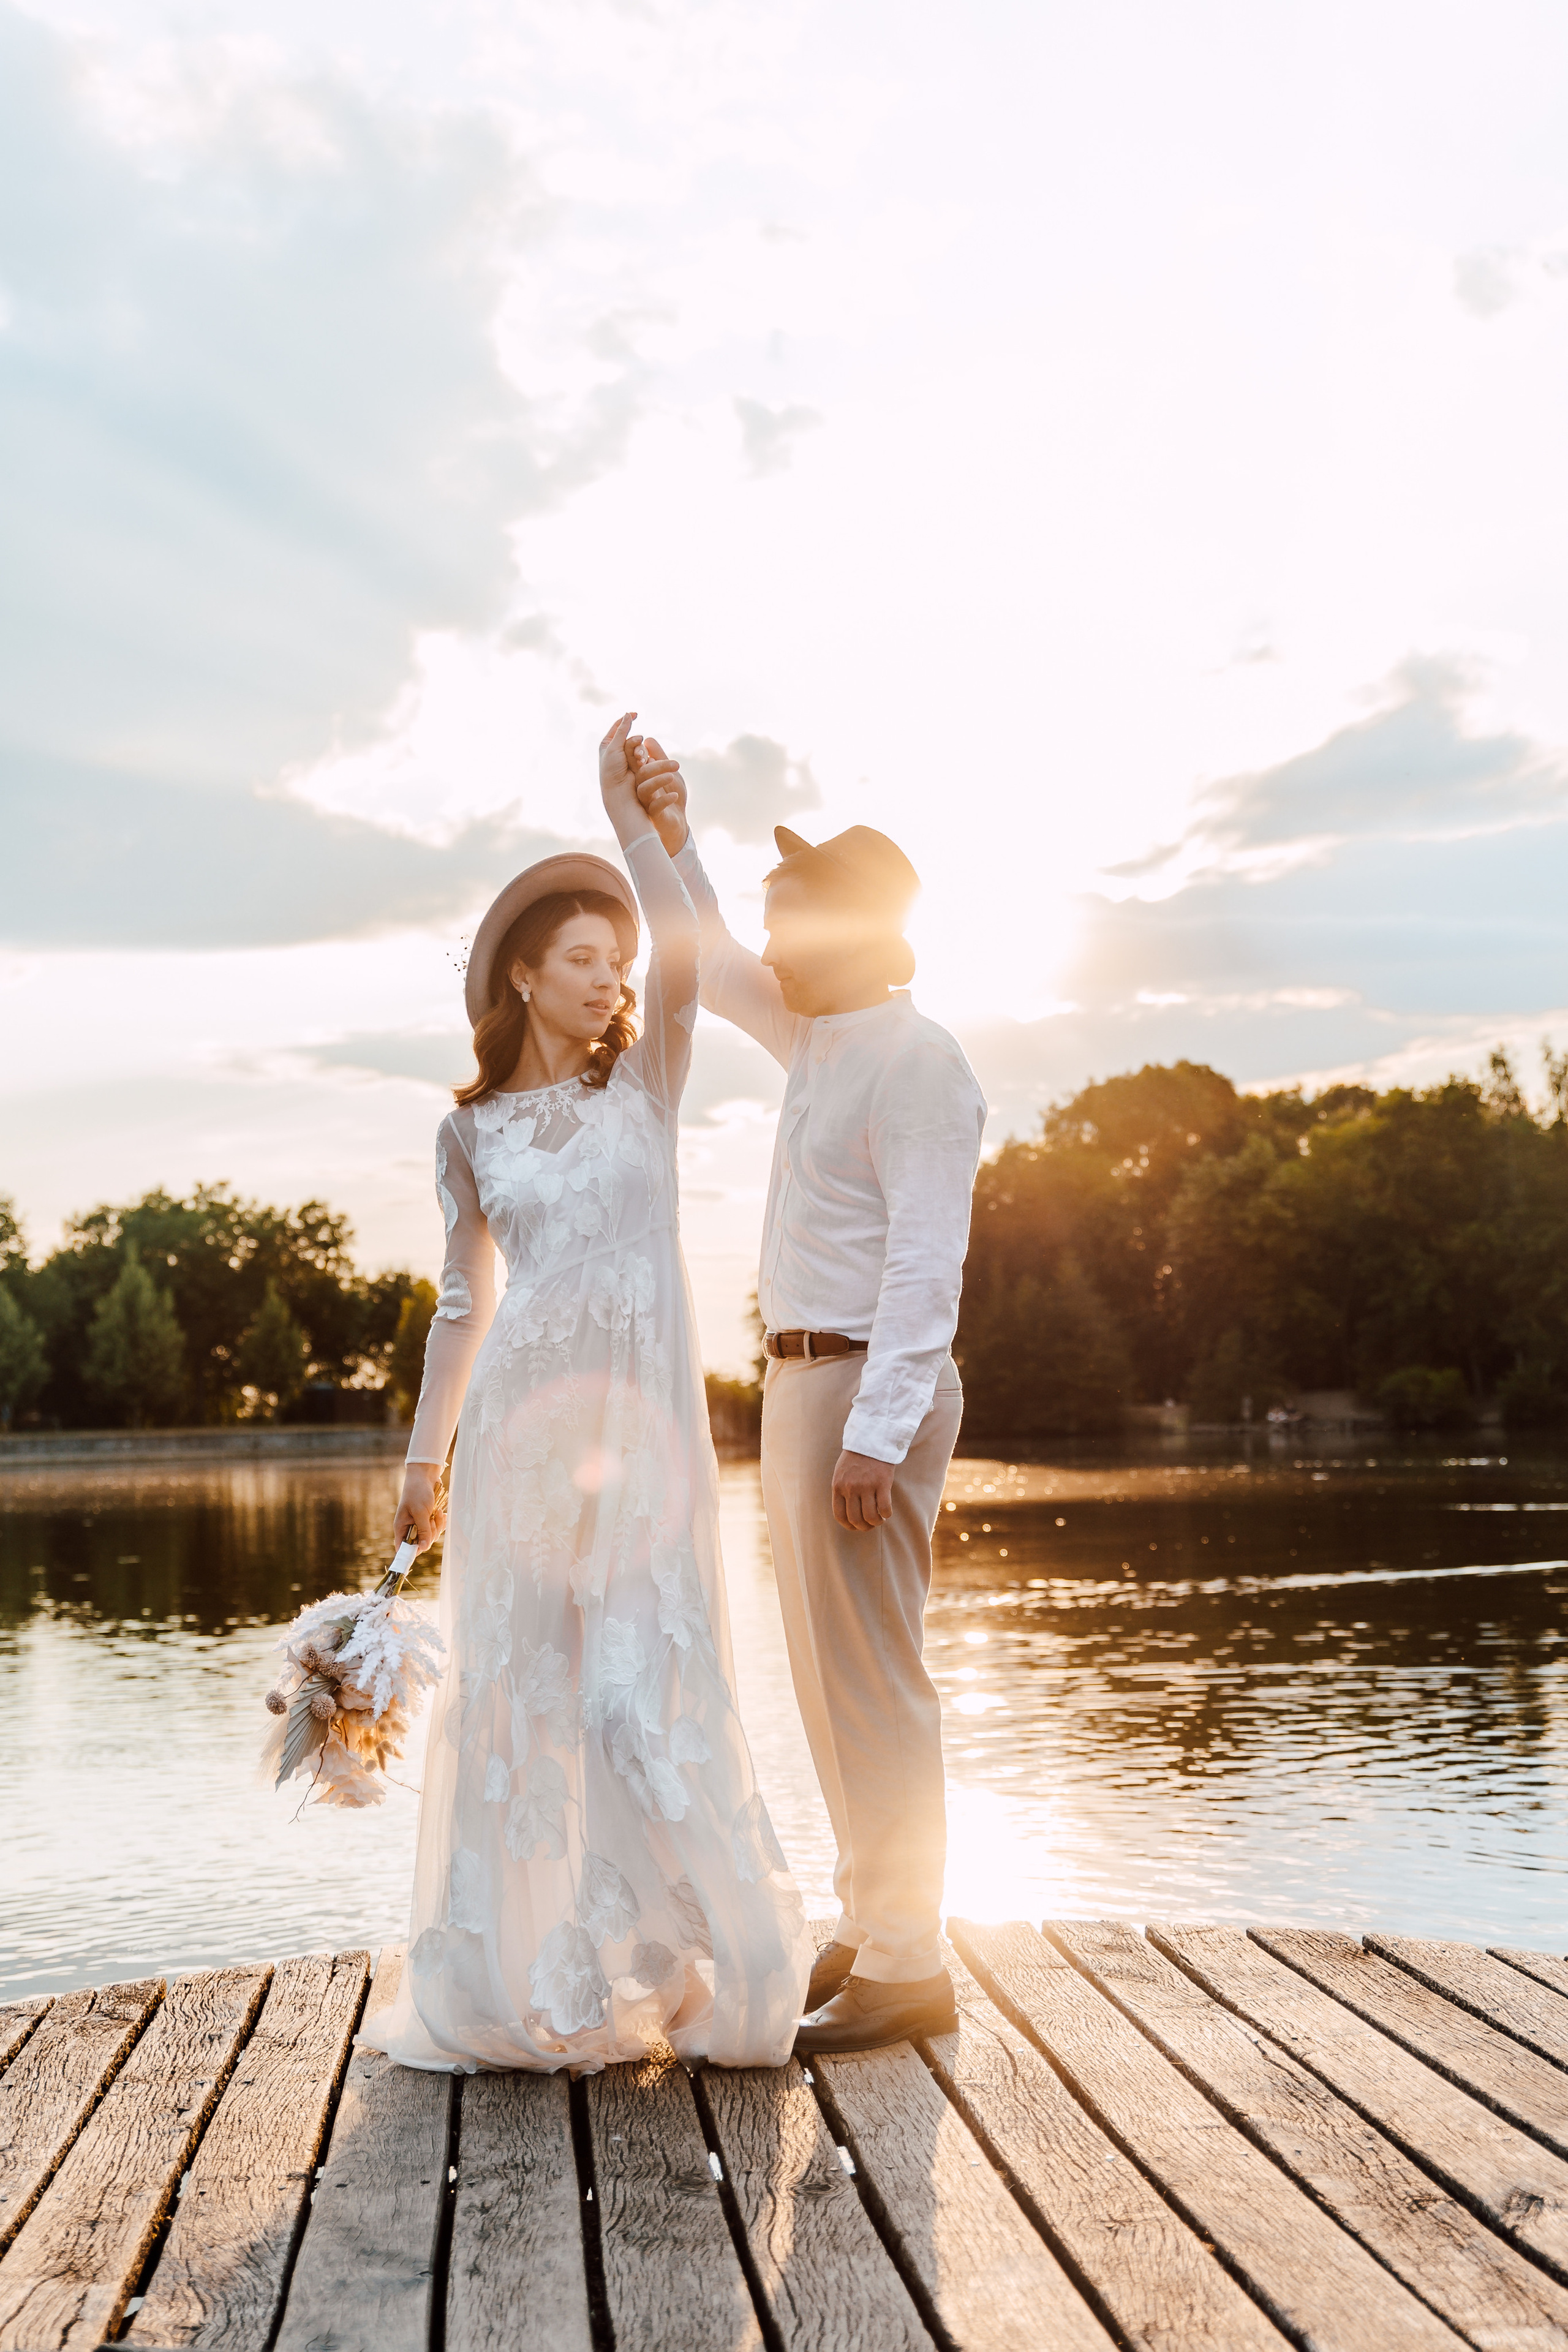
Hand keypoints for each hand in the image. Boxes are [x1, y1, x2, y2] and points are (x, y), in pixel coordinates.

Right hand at [394, 1465, 445, 1548]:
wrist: (425, 1475)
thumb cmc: (418, 1491)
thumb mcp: (421, 1512)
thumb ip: (423, 1530)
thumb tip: (423, 1548)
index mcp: (401, 1527)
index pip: (403, 1548)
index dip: (411, 1552)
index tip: (422, 1547)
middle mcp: (409, 1527)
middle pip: (421, 1543)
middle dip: (430, 1533)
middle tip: (432, 1519)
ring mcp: (419, 1523)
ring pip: (430, 1536)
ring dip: (437, 1525)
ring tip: (437, 1512)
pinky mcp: (428, 1519)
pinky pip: (436, 1528)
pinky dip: (440, 1522)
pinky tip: (442, 1513)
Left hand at [598, 710, 643, 824]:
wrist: (619, 791)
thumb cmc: (611, 770)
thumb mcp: (614, 747)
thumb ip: (622, 730)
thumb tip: (627, 714)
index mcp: (607, 744)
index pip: (618, 727)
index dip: (626, 719)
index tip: (635, 713)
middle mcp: (617, 750)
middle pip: (630, 737)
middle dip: (634, 743)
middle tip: (634, 752)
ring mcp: (628, 758)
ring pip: (638, 746)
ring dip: (639, 751)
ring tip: (638, 760)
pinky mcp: (637, 765)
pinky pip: (643, 755)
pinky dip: (642, 757)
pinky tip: (641, 764)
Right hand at [629, 733, 689, 853]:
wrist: (678, 819)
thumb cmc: (671, 793)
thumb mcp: (670, 772)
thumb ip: (660, 757)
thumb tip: (647, 740)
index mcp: (642, 776)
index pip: (636, 762)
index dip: (639, 752)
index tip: (647, 747)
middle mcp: (640, 788)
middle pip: (641, 773)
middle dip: (655, 766)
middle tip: (675, 764)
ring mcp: (645, 802)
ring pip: (644, 789)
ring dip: (658, 781)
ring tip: (672, 777)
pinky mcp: (652, 815)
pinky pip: (654, 807)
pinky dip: (664, 800)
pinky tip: (675, 796)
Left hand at [832, 1448, 894, 1532]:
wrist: (871, 1439)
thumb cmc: (856, 1457)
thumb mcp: (841, 1473)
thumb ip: (842, 1490)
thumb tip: (847, 1512)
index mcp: (838, 1486)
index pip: (840, 1516)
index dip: (849, 1526)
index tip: (856, 1527)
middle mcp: (851, 1488)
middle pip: (856, 1519)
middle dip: (864, 1527)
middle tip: (870, 1525)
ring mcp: (866, 1486)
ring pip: (870, 1516)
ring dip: (876, 1522)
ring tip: (880, 1519)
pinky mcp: (882, 1483)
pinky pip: (884, 1508)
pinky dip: (886, 1514)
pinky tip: (887, 1512)